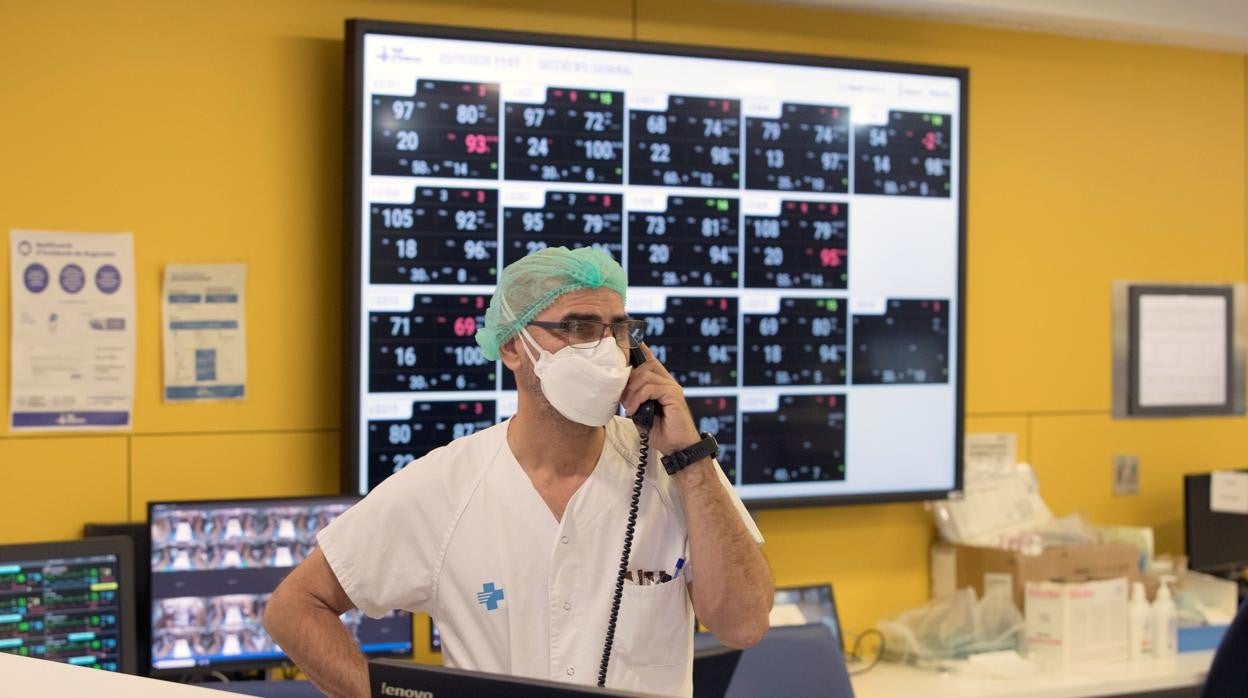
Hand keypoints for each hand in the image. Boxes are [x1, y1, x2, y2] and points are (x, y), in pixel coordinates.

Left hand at [620, 342, 701, 456]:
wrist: (678, 447)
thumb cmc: (660, 432)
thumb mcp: (641, 412)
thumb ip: (633, 398)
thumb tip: (617, 389)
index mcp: (660, 383)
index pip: (649, 360)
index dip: (637, 350)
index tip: (625, 343)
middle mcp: (667, 381)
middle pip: (643, 366)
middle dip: (628, 380)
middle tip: (622, 399)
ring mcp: (672, 387)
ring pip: (645, 376)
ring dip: (631, 392)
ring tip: (628, 408)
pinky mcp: (674, 395)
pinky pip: (651, 388)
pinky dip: (638, 397)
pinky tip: (634, 409)